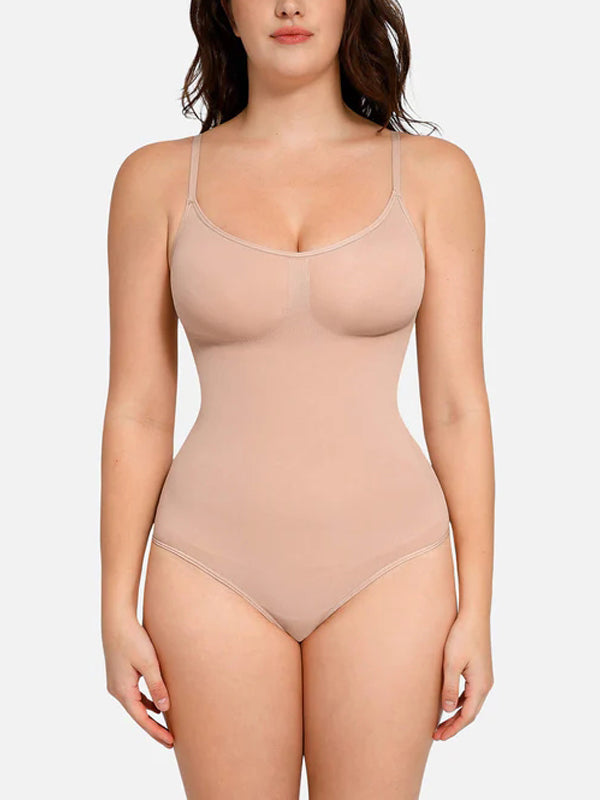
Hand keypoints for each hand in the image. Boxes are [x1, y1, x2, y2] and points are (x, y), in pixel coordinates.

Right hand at [103, 613, 173, 748]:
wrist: (116, 621)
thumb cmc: (133, 639)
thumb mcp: (149, 663)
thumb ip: (157, 686)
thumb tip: (165, 708)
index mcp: (123, 691)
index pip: (142, 719)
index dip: (156, 731)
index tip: (170, 742)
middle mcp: (117, 690)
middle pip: (138, 716)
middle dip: (154, 728)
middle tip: (171, 741)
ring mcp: (116, 683)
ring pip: (135, 706)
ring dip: (150, 716)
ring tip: (166, 727)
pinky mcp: (119, 676)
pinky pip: (134, 695)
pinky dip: (145, 703)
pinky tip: (157, 705)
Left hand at [433, 611, 493, 740]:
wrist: (474, 616)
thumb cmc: (461, 637)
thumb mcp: (451, 663)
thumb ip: (449, 687)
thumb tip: (447, 710)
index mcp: (480, 685)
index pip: (467, 716)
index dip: (453, 728)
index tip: (439, 737)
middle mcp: (485, 684)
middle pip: (470, 713)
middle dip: (454, 725)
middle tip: (437, 736)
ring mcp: (484, 677)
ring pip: (470, 703)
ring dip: (456, 714)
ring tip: (440, 723)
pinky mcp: (479, 670)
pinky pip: (469, 692)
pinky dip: (458, 702)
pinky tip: (447, 702)